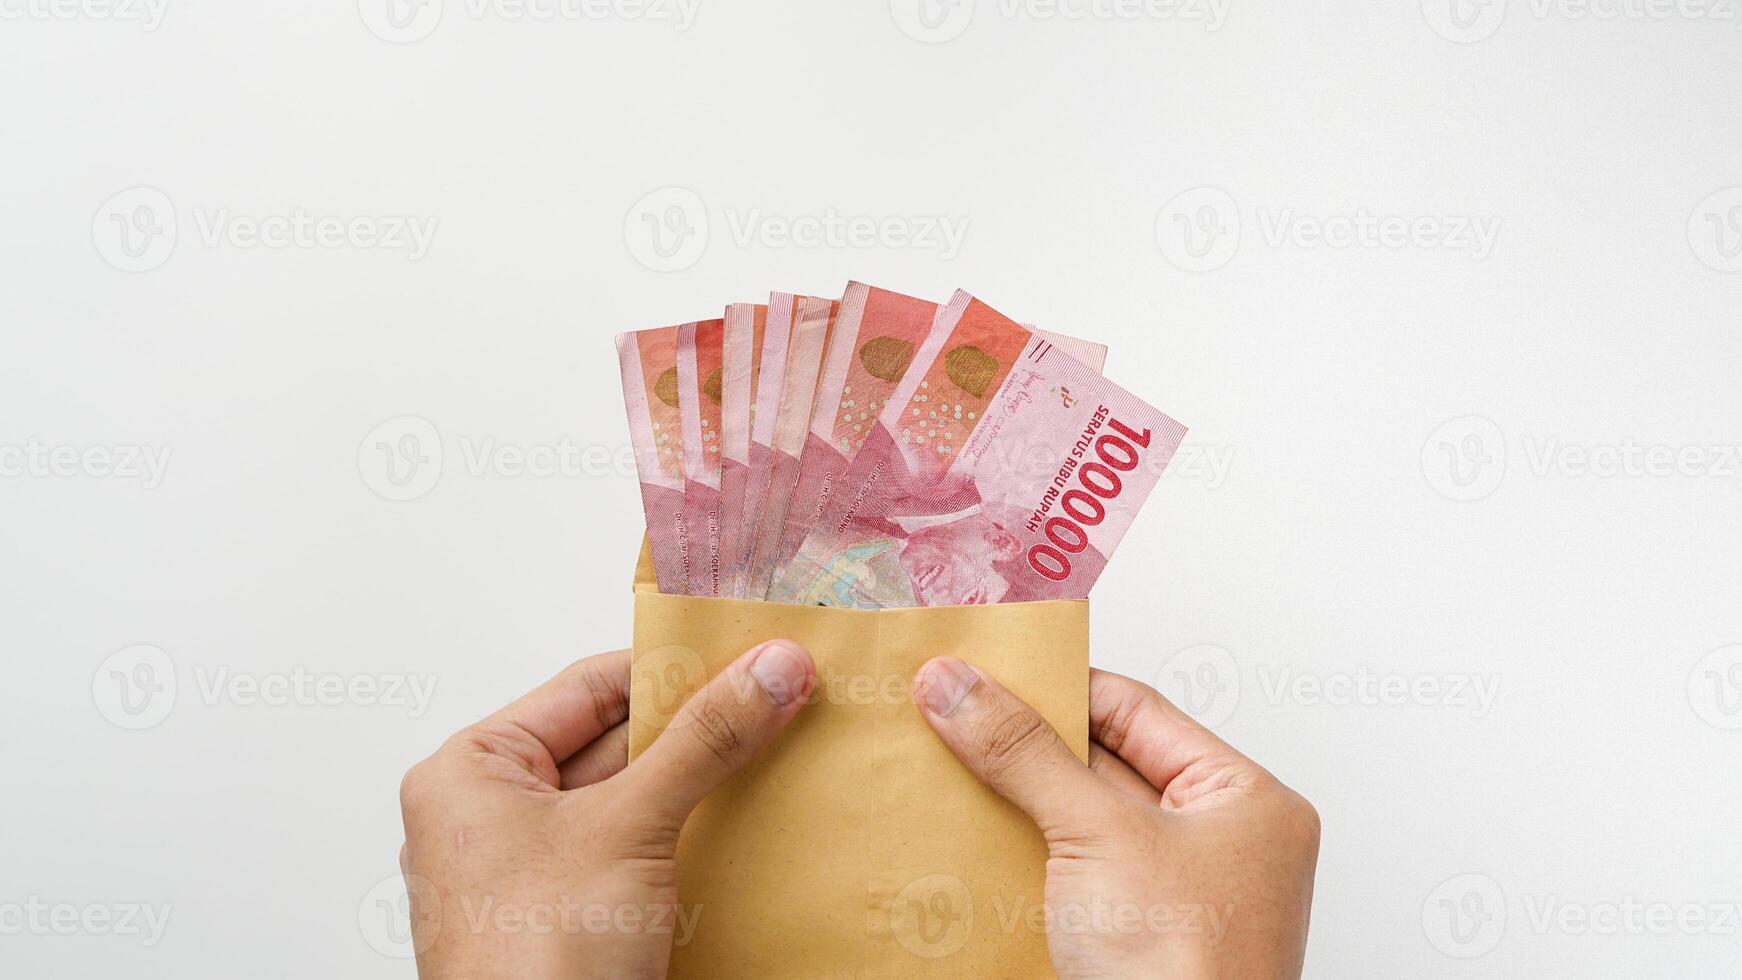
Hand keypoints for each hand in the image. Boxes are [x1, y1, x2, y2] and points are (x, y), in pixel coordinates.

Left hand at [398, 640, 814, 979]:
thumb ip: (703, 741)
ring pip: (629, 799)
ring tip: (772, 750)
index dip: (669, 667)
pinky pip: (635, 853)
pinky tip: (744, 821)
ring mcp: (531, 872)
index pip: (586, 687)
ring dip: (697, 783)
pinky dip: (685, 837)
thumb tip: (768, 671)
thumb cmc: (530, 964)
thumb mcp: (628, 826)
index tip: (744, 654)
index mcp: (471, 772)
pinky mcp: (570, 918)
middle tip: (774, 699)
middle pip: (612, 740)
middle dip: (693, 727)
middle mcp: (491, 816)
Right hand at [914, 658, 1318, 979]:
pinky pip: (1065, 875)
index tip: (984, 668)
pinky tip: (966, 833)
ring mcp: (1171, 896)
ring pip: (1077, 820)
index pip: (1137, 710)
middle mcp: (1217, 844)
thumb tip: (958, 685)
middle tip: (951, 709)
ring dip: (1014, 799)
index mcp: (1246, 801)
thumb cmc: (1187, 972)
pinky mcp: (1127, 941)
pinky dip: (1018, 855)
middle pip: (1103, 762)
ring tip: (943, 762)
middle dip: (1026, 743)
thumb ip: (1024, 753)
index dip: (1057, 686)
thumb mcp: (1098, 836)